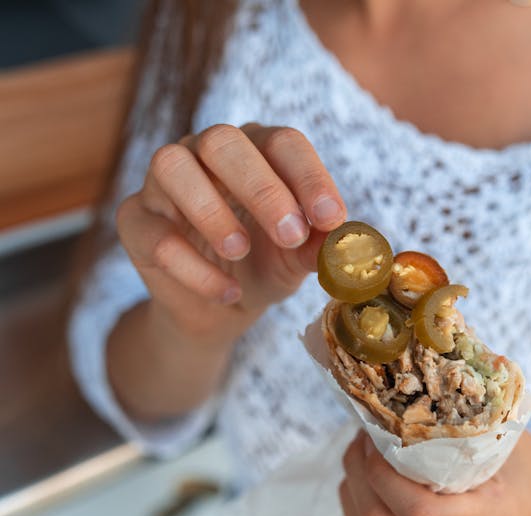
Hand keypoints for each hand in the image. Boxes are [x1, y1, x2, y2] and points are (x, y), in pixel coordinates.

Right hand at [117, 124, 345, 344]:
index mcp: (257, 150)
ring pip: (172, 165)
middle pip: (223, 141)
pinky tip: (226, 291)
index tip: (331, 219)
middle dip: (261, 189)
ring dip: (211, 211)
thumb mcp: (299, 259)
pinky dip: (192, 267)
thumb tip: (344, 242)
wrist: (220, 308)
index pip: (283, 142)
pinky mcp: (136, 220)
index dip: (309, 177)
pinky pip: (152, 231)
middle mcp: (207, 153)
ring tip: (241, 251)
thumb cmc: (265, 266)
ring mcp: (165, 182)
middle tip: (290, 236)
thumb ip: (318, 246)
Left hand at [339, 430, 530, 515]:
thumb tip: (401, 390)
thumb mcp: (502, 432)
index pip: (418, 513)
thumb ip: (459, 420)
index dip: (382, 475)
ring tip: (361, 466)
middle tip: (361, 443)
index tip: (375, 439)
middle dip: (359, 478)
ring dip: (352, 501)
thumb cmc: (521, 459)